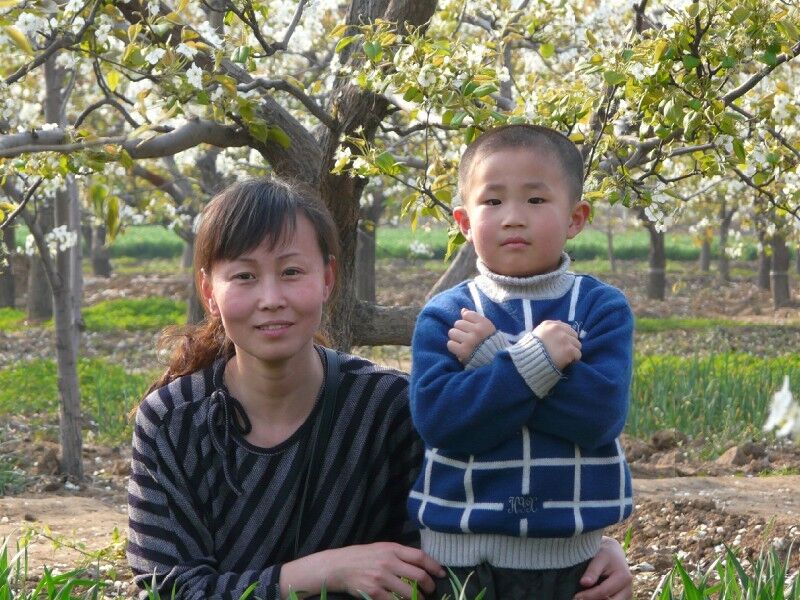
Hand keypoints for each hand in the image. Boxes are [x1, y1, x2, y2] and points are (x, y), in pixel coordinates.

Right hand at [321, 543, 443, 599]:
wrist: (339, 566)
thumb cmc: (362, 556)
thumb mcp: (381, 548)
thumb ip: (399, 554)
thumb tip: (421, 564)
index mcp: (392, 549)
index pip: (420, 556)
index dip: (434, 566)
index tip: (441, 573)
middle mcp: (388, 562)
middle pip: (419, 575)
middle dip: (429, 586)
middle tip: (431, 590)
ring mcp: (381, 578)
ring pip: (409, 592)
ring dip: (418, 599)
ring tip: (419, 599)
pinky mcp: (374, 592)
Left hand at [446, 309, 495, 363]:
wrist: (494, 361)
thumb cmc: (490, 343)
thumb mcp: (487, 328)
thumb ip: (475, 318)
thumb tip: (463, 310)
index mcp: (484, 324)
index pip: (467, 314)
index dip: (466, 320)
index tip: (470, 327)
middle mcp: (477, 331)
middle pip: (458, 323)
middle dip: (460, 329)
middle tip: (465, 336)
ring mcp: (470, 341)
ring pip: (452, 332)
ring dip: (455, 337)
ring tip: (461, 342)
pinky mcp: (463, 351)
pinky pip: (450, 344)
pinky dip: (453, 346)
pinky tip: (459, 349)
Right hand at [532, 320, 580, 369]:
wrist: (529, 361)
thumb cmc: (531, 350)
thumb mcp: (537, 333)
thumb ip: (548, 328)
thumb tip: (561, 323)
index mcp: (548, 324)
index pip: (566, 327)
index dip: (565, 336)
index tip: (561, 343)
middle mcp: (557, 329)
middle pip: (574, 335)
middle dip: (570, 343)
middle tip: (563, 351)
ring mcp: (564, 339)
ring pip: (577, 345)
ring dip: (572, 351)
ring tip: (564, 356)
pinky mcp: (569, 350)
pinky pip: (578, 354)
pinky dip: (573, 359)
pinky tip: (566, 361)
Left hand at [573, 536, 632, 599]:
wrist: (614, 553)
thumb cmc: (606, 553)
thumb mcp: (599, 557)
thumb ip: (592, 571)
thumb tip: (584, 583)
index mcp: (624, 577)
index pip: (603, 592)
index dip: (588, 596)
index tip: (576, 596)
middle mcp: (628, 589)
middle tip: (579, 599)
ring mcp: (626, 595)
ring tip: (584, 597)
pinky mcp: (623, 598)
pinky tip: (590, 597)